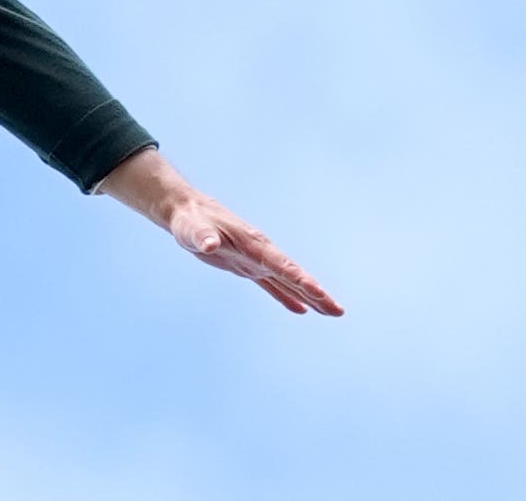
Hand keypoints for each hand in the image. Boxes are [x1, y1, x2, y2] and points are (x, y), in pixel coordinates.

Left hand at [94, 146, 344, 317]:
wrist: (187, 212)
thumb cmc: (189, 220)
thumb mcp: (192, 229)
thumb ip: (202, 236)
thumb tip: (208, 244)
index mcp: (253, 243)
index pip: (281, 265)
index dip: (300, 280)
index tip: (319, 293)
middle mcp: (260, 252)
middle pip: (293, 275)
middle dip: (316, 292)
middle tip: (338, 311)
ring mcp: (255, 259)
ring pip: (287, 281)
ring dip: (309, 296)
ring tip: (331, 312)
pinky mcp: (247, 266)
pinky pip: (271, 284)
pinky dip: (286, 297)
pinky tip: (301, 310)